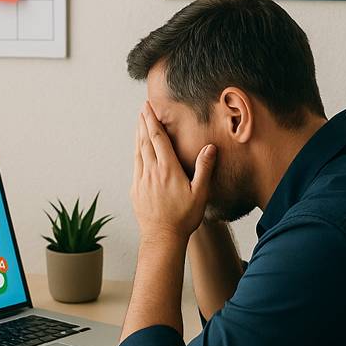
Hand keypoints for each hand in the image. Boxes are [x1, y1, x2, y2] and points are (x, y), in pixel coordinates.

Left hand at [131, 102, 216, 243]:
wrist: (162, 237)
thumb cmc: (184, 217)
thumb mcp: (200, 194)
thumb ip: (204, 169)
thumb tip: (210, 148)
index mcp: (167, 169)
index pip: (158, 138)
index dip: (152, 121)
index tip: (148, 108)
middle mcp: (151, 171)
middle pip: (145, 141)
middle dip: (144, 122)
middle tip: (142, 108)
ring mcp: (141, 180)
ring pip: (138, 151)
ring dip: (138, 135)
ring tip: (139, 123)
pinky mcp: (135, 189)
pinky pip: (135, 164)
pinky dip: (136, 151)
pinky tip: (138, 149)